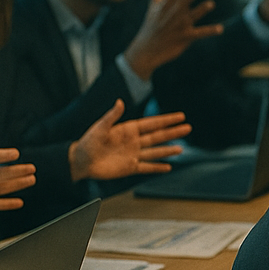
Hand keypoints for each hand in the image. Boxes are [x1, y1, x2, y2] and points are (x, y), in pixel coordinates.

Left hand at [68, 100, 190, 181]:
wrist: (81, 161)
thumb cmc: (88, 142)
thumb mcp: (100, 127)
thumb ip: (112, 116)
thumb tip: (120, 102)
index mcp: (129, 130)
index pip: (152, 123)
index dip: (166, 120)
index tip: (180, 116)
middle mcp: (134, 141)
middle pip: (158, 136)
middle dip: (173, 132)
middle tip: (188, 128)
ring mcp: (133, 154)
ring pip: (155, 152)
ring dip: (168, 150)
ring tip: (181, 149)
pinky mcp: (129, 167)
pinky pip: (146, 167)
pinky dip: (157, 167)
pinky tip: (168, 166)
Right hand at [124, 0, 223, 79]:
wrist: (146, 51)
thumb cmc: (150, 28)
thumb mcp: (152, 9)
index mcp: (166, 4)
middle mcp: (172, 13)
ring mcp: (178, 26)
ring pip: (191, 16)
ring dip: (201, 10)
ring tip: (211, 4)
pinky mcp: (184, 38)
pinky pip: (198, 34)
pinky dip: (209, 31)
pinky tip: (220, 29)